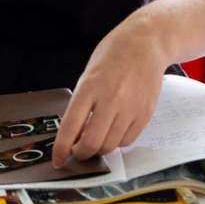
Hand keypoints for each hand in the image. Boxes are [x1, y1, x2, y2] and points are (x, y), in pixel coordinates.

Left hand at [52, 22, 168, 167]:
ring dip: (100, 148)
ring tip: (96, 138)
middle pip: (93, 143)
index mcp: (89, 87)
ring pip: (111, 145)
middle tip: (78, 151)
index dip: (62, 149)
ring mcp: (130, 107)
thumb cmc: (113, 55)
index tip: (58, 160)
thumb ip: (82, 103)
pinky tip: (113, 131)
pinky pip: (128, 140)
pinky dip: (117, 142)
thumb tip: (76, 134)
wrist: (145, 43)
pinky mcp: (145, 113)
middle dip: (81, 153)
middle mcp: (110, 99)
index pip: (71, 126)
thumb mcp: (89, 74)